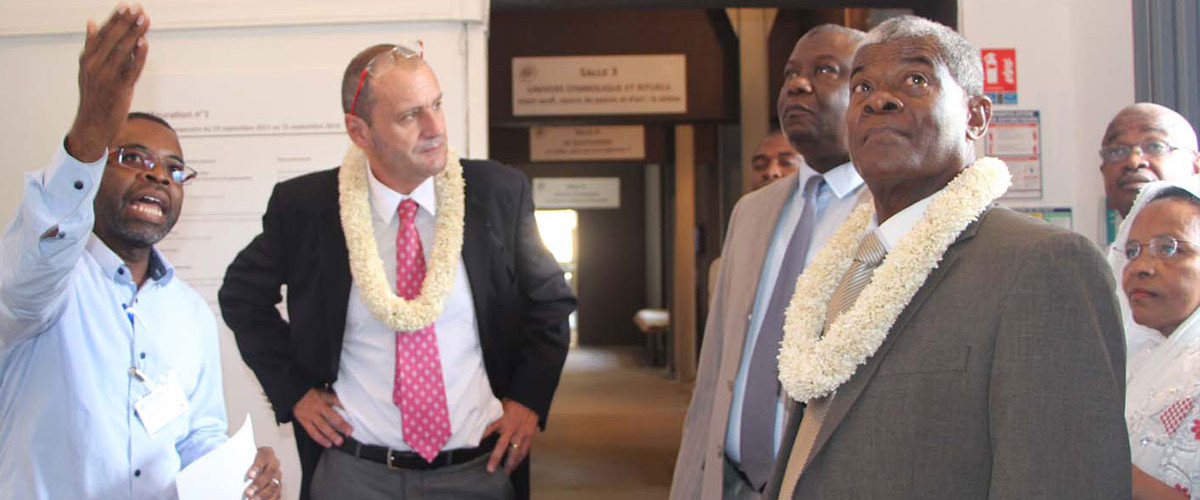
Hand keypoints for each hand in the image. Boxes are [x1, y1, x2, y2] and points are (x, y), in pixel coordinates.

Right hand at [66, 3, 150, 161]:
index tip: (125, 6)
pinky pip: (131, 69)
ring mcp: (107, 77)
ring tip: (145, 20)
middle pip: (113, 39)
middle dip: (127, 23)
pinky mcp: (119, 89)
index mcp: (87, 58)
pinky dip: (138, 56)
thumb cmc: (94, 96)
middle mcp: (94, 66)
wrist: (92, 125)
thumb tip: (91, 22)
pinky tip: (145, 43)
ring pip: (123, 51)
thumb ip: (92, 45)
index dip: (115, 19)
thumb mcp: (87, 69)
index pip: (102, 34)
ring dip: (135, 34)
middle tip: (138, 9)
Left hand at [243, 447, 281, 499]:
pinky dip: (269, 499)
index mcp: (266, 453)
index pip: (263, 459)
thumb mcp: (244, 458)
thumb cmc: (245, 461)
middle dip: (258, 484)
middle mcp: (275, 463)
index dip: (257, 468)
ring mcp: (277, 475)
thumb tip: (228, 471)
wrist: (254, 464)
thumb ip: (241, 464)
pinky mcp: (278, 486)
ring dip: (263, 494)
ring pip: (274, 485)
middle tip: (247, 493)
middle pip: (270, 474)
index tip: (249, 476)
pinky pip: (277, 494)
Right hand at [293, 388, 352, 446]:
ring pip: (322, 426)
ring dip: (331, 435)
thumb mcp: (321, 390)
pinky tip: (327, 444)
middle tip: (349, 432)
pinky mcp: (304, 422)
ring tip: (339, 441)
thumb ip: (330, 396)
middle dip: (341, 424)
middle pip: (331, 416)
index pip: (336, 401)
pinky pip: (313, 432)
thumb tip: (344, 399)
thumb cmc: (308, 394)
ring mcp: (310, 415)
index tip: (353, 413)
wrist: (292, 396)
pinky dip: (320, 439)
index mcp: (322, 397)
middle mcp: (317, 406)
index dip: (344, 407)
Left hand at [484, 398, 538, 473]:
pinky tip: (517, 463)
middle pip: (502, 445)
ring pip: (515, 450)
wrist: (530, 398)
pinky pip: (525, 448)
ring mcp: (521, 432)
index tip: (473, 446)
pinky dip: (521, 457)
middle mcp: (511, 427)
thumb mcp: (499, 406)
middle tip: (490, 469)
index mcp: (501, 419)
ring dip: (510, 462)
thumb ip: (491, 416)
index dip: (481, 437)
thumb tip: (478, 422)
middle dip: (496, 458)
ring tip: (507, 471)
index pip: (488, 429)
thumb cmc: (513, 402)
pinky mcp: (528, 434)